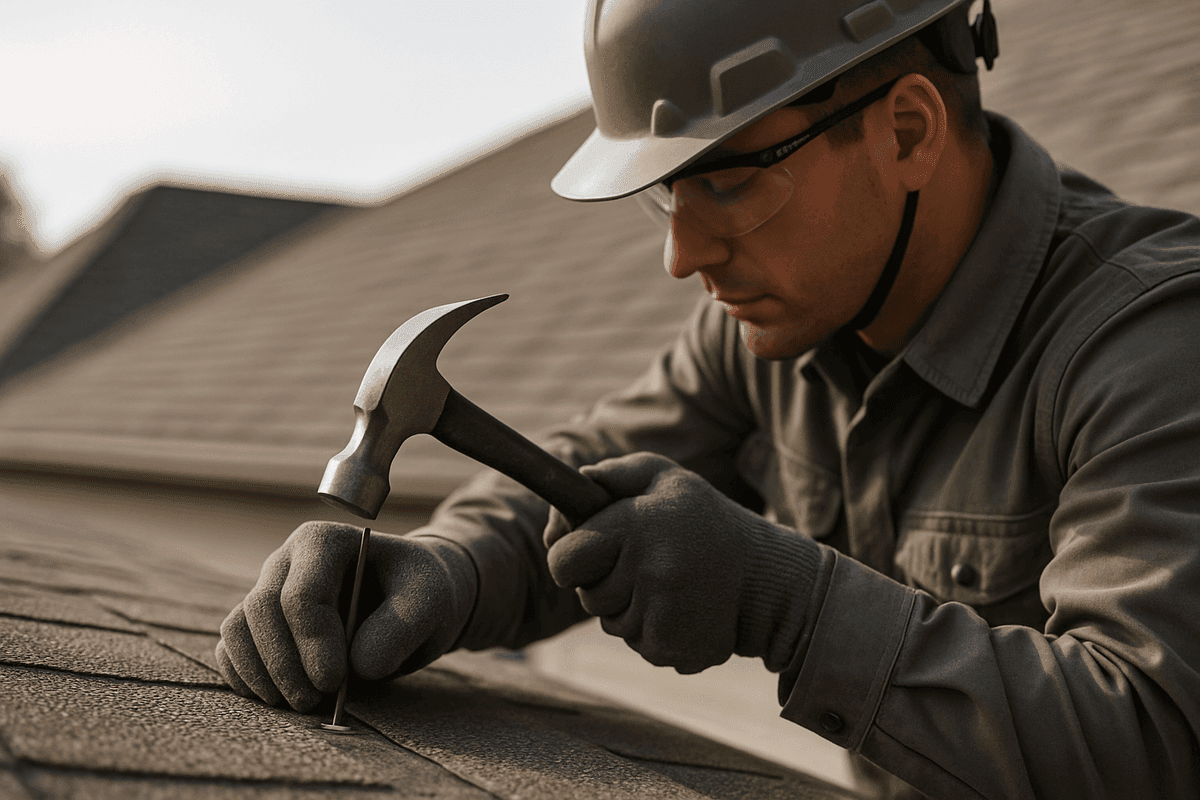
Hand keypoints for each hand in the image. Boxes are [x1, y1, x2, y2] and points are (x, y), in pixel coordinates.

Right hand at [215, 521, 476, 710]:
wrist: (413, 598)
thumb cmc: (420, 592)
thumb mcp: (429, 603)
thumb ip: (399, 630)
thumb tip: (356, 667)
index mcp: (324, 542)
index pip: (301, 595)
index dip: (311, 644)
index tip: (334, 682)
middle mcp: (288, 560)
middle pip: (261, 611)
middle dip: (283, 664)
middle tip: (313, 703)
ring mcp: (269, 589)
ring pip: (237, 629)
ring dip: (261, 674)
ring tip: (300, 705)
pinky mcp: (260, 622)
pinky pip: (232, 648)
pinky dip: (246, 677)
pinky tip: (277, 698)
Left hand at [543, 452, 820, 673]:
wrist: (766, 576)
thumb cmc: (704, 520)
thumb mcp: (665, 478)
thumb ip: (612, 475)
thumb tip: (570, 491)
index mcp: (636, 525)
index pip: (562, 560)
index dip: (570, 556)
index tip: (594, 551)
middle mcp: (648, 571)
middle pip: (586, 596)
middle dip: (604, 582)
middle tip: (646, 564)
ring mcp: (661, 614)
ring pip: (611, 623)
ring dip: (631, 608)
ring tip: (672, 585)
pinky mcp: (671, 648)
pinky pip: (637, 644)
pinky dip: (654, 630)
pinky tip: (683, 609)